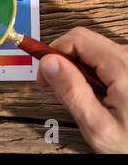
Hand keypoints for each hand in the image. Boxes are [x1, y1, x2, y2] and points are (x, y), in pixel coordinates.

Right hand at [37, 27, 127, 152]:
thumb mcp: (97, 125)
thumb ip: (71, 92)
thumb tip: (49, 63)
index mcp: (123, 67)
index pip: (76, 39)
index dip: (52, 53)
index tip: (43, 74)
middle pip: (83, 40)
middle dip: (61, 60)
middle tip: (53, 83)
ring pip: (91, 49)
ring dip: (76, 68)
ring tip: (79, 94)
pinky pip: (103, 58)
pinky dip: (90, 71)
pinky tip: (94, 92)